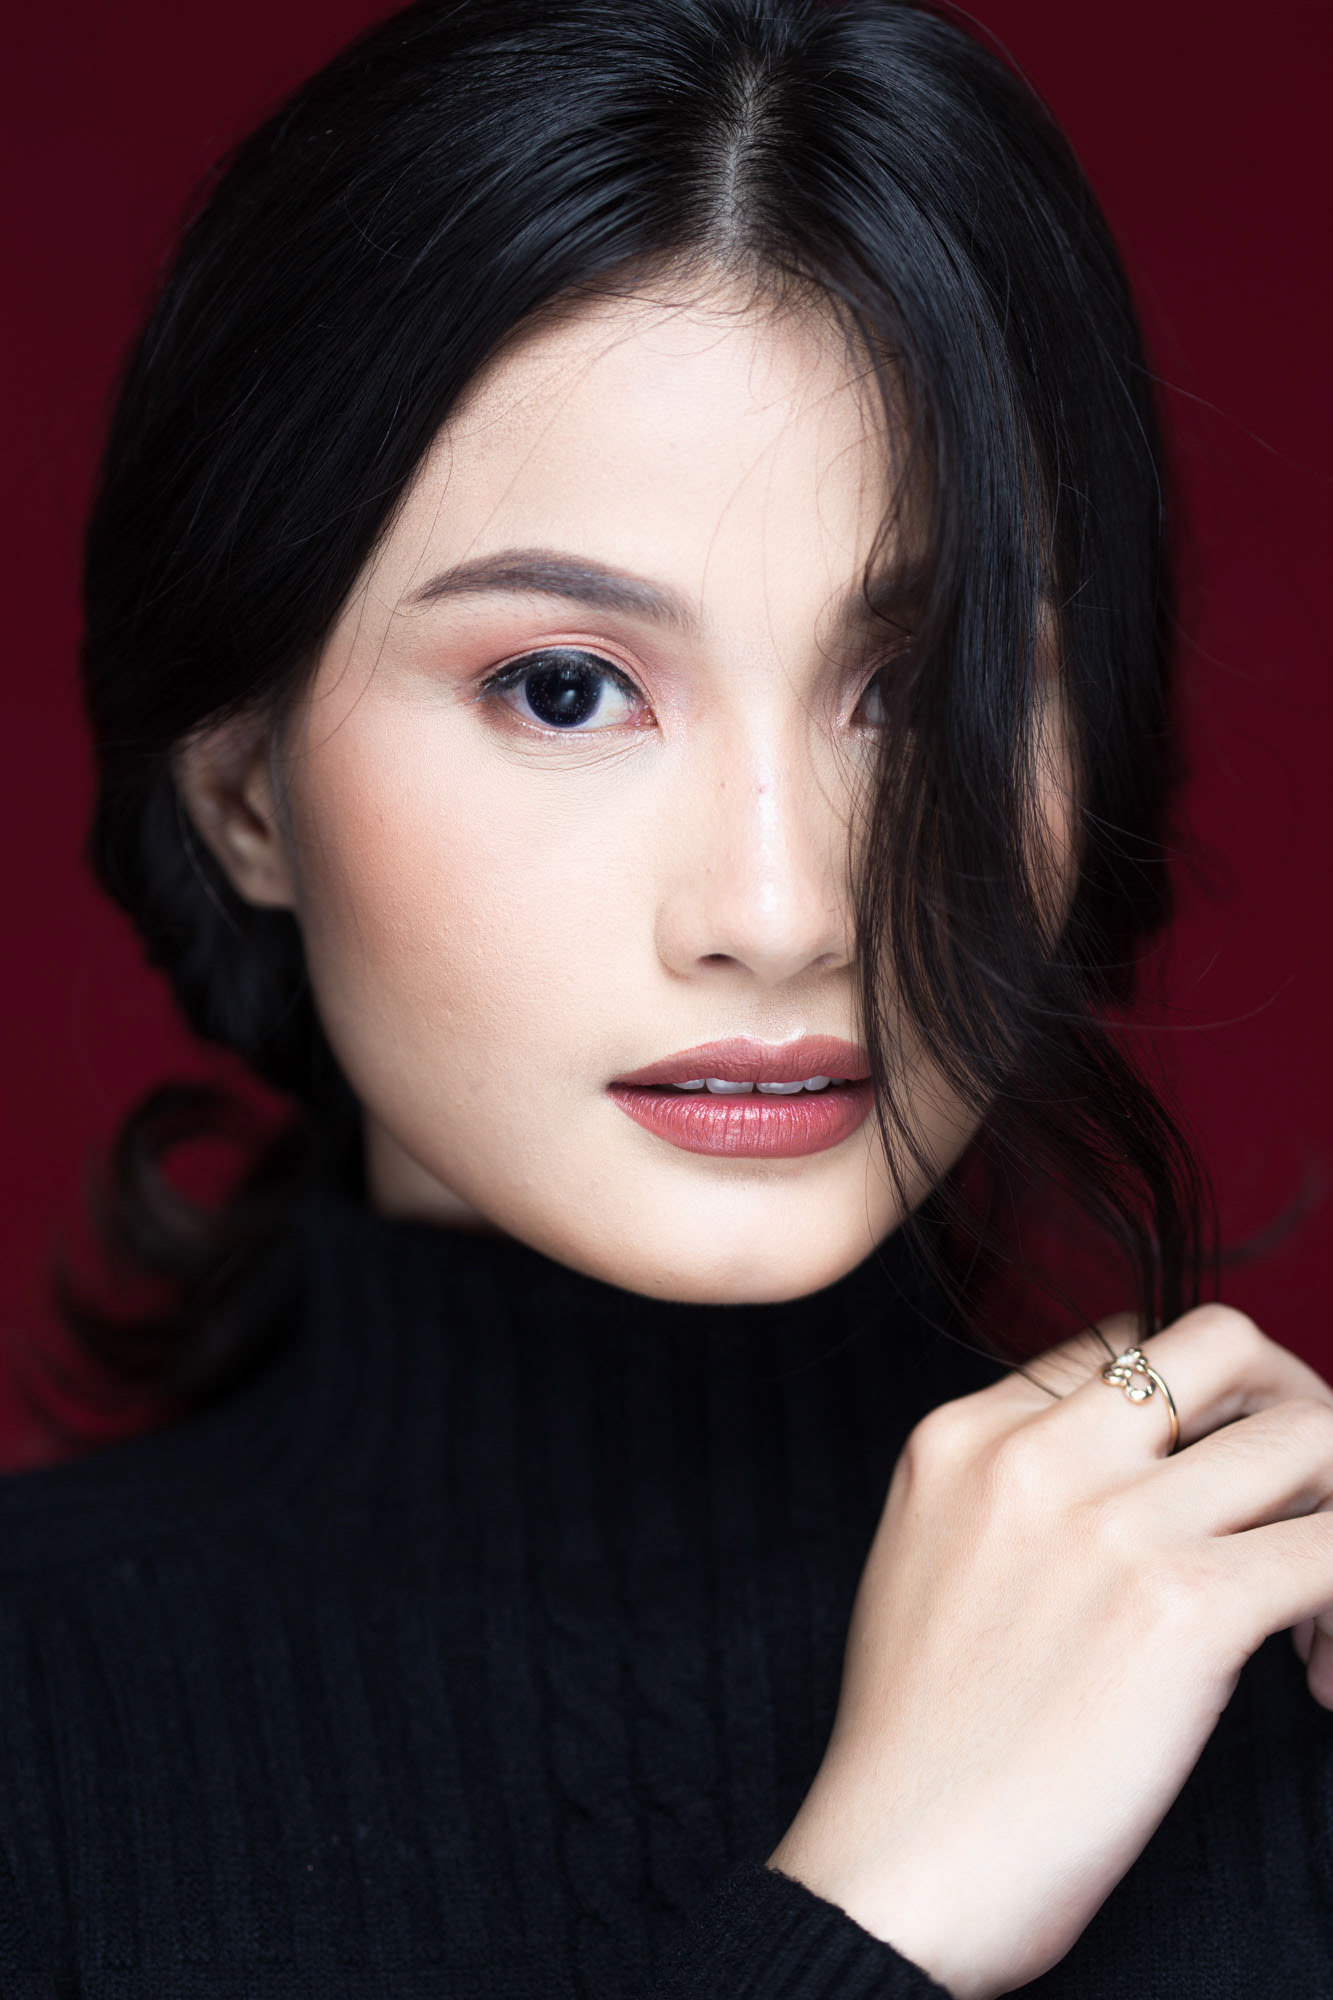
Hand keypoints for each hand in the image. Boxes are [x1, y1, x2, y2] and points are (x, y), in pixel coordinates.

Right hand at [767, 1305, 1332, 1998]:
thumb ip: (1014, 1490)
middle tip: (1302, 1502)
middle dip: (1292, 1406)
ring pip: (1309, 1438)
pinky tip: (1319, 1672)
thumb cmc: (920, 1745)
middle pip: (1225, 1342)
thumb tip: (1144, 1475)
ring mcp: (1112, 1523)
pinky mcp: (1183, 1609)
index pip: (1128, 1346)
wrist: (894, 1868)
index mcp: (966, 1434)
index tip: (1220, 1490)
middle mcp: (1038, 1452)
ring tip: (1314, 1614)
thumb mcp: (927, 1558)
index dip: (1202, 1406)